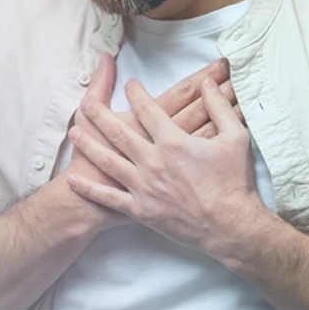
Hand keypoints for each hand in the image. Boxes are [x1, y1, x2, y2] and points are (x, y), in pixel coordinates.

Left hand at [67, 75, 268, 254]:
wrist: (230, 226)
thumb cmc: (234, 182)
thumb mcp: (236, 138)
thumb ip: (220, 107)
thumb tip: (208, 83)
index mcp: (173, 142)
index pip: (148, 110)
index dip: (136, 94)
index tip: (130, 85)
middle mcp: (153, 161)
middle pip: (119, 132)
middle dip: (99, 115)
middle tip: (85, 104)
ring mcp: (144, 187)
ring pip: (108, 162)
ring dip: (88, 147)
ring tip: (73, 134)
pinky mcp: (141, 210)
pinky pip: (109, 198)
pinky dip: (89, 189)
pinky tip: (74, 180)